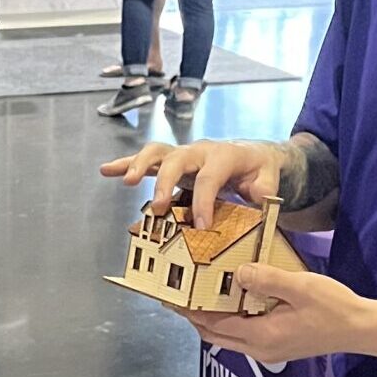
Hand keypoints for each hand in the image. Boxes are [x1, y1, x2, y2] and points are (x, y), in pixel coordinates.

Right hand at [100, 140, 290, 229]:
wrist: (253, 153)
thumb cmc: (259, 169)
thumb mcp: (269, 178)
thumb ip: (264, 188)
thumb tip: (257, 196)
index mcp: (223, 156)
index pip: (210, 177)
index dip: (204, 201)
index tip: (200, 226)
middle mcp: (199, 151)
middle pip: (177, 159)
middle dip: (165, 182)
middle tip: (159, 207)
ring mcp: (183, 154)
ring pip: (157, 152)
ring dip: (139, 165)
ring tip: (127, 181)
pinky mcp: (172, 160)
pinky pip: (147, 159)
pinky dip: (126, 163)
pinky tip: (107, 170)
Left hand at [171, 265, 374, 365]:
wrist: (362, 329)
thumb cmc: (334, 308)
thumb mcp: (301, 287)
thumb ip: (267, 279)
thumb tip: (237, 273)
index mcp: (261, 336)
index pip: (212, 324)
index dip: (189, 311)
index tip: (170, 296)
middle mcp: (259, 349)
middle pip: (213, 334)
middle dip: (193, 315)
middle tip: (177, 292)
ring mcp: (268, 350)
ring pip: (227, 335)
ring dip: (210, 316)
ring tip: (198, 291)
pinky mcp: (276, 345)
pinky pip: (241, 333)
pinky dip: (228, 318)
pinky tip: (231, 297)